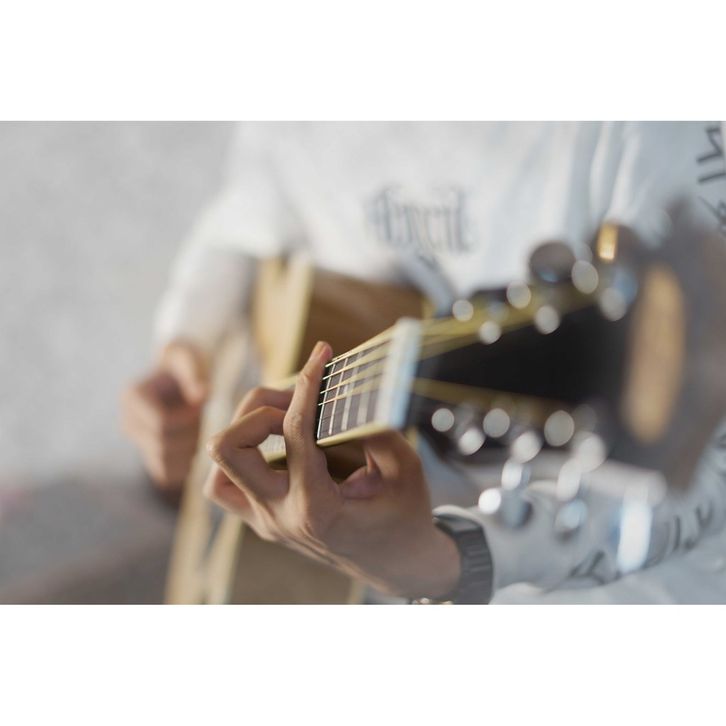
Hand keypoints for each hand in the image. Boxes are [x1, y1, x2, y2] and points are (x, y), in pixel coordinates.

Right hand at [121, 340, 208, 490]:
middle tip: (202, 420)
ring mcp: (136, 442)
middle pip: (162, 446)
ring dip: (188, 452)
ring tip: (197, 430)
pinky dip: (184, 466)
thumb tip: (204, 393)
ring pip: (163, 464)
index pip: (161, 424)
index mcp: (132, 397)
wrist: (180, 376)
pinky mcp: (147, 456)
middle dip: (189, 436)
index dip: (187, 419)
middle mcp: (127, 422)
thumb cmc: (186, 364)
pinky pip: (165, 475)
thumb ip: (195, 373)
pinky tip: (193, 444)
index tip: (200, 406)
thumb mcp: (191, 359)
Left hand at [204, 341, 459, 599]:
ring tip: (283, 418)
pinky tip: (274, 445)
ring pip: (217, 467)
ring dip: (244, 431)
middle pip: (229, 447)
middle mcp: (279, 516)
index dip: (307, 383)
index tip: (321, 353)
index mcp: (317, 508)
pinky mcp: (260, 519)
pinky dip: (241, 456)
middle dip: (261, 408)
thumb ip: (374, 427)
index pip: (295, 432)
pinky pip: (224, 485)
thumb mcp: (403, 468)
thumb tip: (346, 387)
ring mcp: (264, 521)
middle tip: (301, 399)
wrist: (396, 565)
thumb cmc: (404, 516)